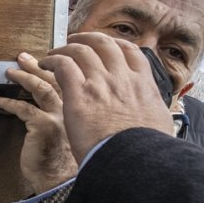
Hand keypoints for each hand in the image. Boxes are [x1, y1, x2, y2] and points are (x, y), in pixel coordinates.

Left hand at [0, 52, 76, 192]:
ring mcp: (57, 116)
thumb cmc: (52, 155)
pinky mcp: (43, 126)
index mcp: (73, 108)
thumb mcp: (53, 130)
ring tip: (8, 72)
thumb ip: (46, 113)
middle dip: (35, 66)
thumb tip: (25, 98)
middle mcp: (69, 109)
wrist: (55, 178)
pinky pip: (23, 108)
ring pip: (41, 89)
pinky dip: (8, 102)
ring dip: (23, 78)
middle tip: (20, 57)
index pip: (62, 81)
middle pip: (53, 79)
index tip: (35, 60)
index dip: (48, 69)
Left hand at [40, 32, 173, 162]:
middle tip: (74, 42)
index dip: (114, 44)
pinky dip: (52, 60)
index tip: (103, 46)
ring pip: (80, 51)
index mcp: (143, 85)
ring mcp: (101, 84)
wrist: (134, 164)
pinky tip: (43, 64)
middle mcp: (122, 79)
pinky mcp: (80, 95)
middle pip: (103, 44)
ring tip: (52, 54)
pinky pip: (63, 65)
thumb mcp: (159, 124)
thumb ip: (152, 113)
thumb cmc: (145, 153)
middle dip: (87, 38)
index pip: (130, 52)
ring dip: (64, 49)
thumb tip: (155, 117)